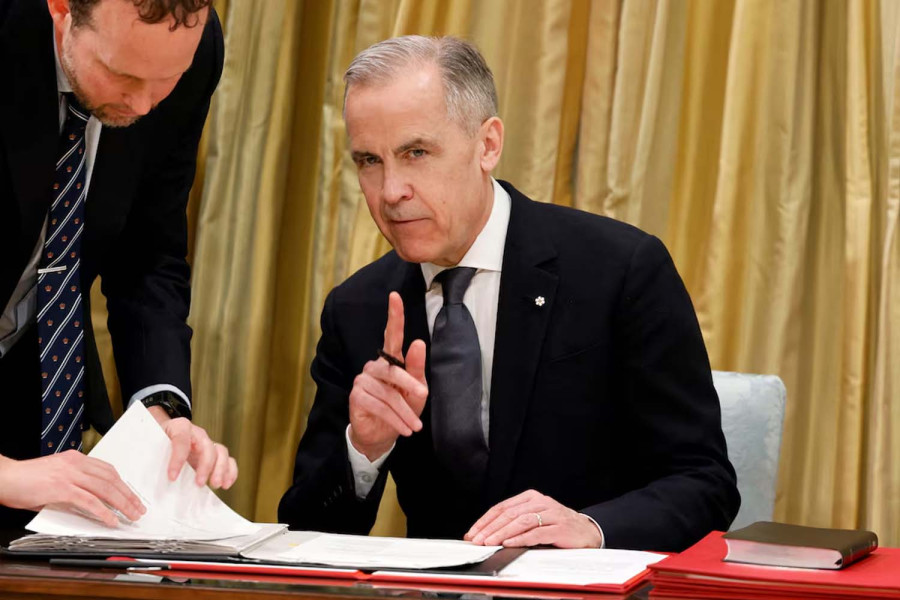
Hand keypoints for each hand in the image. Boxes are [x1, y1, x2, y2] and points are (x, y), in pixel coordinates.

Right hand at [0, 452, 144, 526]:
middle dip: (128, 494)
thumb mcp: (54, 476)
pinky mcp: (61, 489)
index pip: (107, 470)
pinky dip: (103, 512)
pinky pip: (88, 501)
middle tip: (138, 507)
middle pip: (111, 479)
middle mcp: (75, 464)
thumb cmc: (25, 479)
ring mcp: (69, 475)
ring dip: (121, 504)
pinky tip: (111, 520)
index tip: (131, 494)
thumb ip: (73, 483)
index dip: (122, 483)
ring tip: (131, 515)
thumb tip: (89, 501)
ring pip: (104, 489)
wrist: (4, 477)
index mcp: (75, 459)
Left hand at [146, 406, 237, 488]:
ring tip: (215, 485)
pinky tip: (226, 484)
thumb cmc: (156, 439)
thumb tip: (139, 478)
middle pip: (207, 446)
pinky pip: (228, 460)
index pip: (181, 439)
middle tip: (199, 484)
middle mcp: (197, 433)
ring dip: (221, 469)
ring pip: (221, 452)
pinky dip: (230, 471)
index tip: (172, 477)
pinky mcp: (213, 454)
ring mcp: (207, 443)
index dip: (178, 458)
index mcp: (179, 427)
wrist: (165, 430)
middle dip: (205, 466)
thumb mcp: (149, 443)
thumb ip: (149, 455)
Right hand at [348, 292, 428, 460]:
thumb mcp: (416, 390)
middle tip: (423, 395)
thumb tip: (418, 342)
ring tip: (415, 426)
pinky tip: (404, 429)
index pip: (391, 335)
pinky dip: (394, 419)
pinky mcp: (356, 396)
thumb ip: (416, 368)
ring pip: (387, 393)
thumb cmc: (402, 408)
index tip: (395, 296)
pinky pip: (378, 406)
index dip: (394, 316)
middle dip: (409, 384)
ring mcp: (362, 380)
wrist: (382, 436)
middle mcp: (373, 366)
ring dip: (404, 412)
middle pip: (393, 369)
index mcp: (389, 360)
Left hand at [465, 489, 602, 547]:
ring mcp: (551, 514)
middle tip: (477, 540)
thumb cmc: (557, 526)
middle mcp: (540, 502)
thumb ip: (514, 523)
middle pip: (509, 514)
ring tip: (489, 542)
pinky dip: (521, 539)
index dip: (485, 520)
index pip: (502, 507)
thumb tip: (486, 534)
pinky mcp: (560, 528)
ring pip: (521, 521)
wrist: (586, 531)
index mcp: (531, 497)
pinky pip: (537, 533)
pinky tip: (509, 544)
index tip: (472, 533)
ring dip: (502, 533)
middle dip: (490, 528)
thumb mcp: (534, 519)